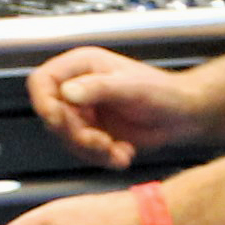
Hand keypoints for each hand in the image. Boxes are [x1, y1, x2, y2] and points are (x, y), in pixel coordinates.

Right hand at [24, 46, 201, 169]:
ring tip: (117, 150)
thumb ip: (98, 88)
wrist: (182, 117)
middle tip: (100, 141)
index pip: (43, 81)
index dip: (44, 102)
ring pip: (66, 138)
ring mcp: (84, 112)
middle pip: (52, 115)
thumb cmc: (163, 93)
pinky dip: (102, 158)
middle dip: (76, 134)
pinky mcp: (93, 133)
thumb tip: (67, 92)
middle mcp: (78, 88)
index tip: (59, 120)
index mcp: (82, 67)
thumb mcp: (130, 88)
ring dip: (91, 150)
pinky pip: (82, 152)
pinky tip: (123, 154)